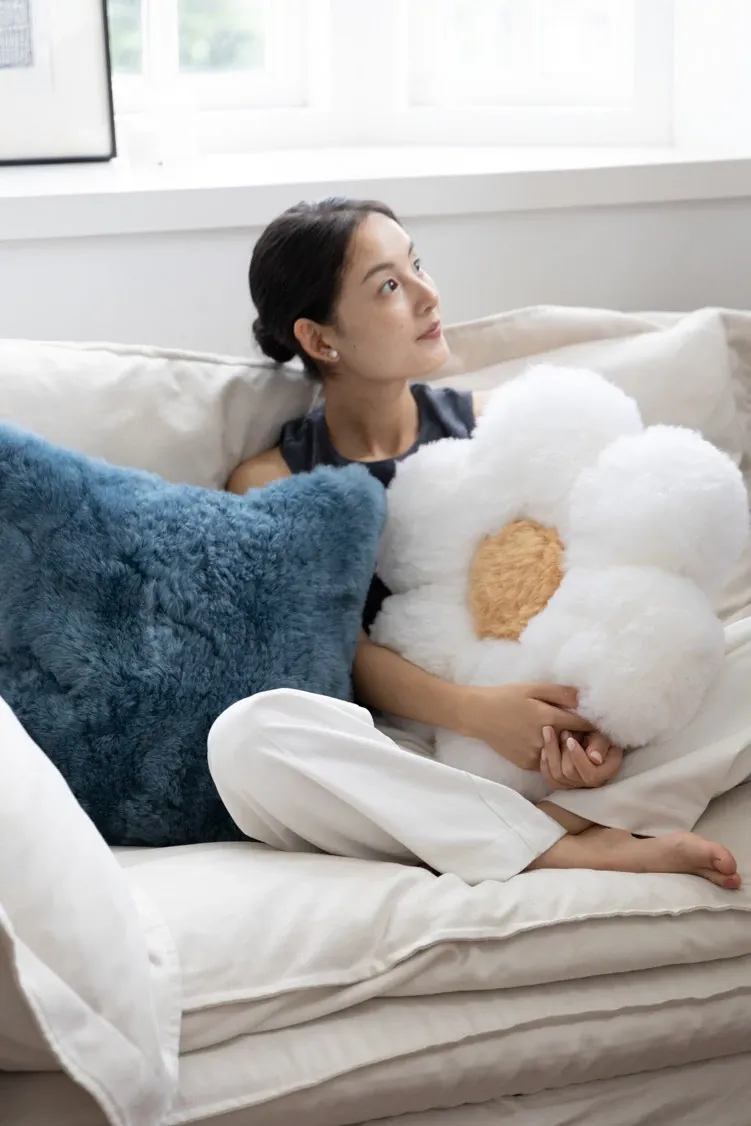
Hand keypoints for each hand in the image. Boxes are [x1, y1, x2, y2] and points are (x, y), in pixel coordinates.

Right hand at [460, 683, 594, 771]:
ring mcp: (535, 754)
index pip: (583, 725)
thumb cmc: (506, 697)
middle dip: (582, 738)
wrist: (478, 715)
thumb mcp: (533, 688)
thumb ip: (560, 693)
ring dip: (567, 749)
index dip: (593, 724)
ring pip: (561, 755)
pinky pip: (547, 762)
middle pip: (575, 743)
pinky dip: (550, 755)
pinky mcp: (526, 764)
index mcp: (548, 718)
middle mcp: (544, 740)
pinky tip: (547, 745)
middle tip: (584, 731)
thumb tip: (585, 698)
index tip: (599, 722)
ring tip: (567, 738)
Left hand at [540, 727, 622, 789]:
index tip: (570, 740)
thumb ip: (600, 745)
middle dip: (563, 751)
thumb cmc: (600, 734)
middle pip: (571, 773)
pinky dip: (545, 765)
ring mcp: (576, 784)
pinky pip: (550, 780)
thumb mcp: (604, 735)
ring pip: (558, 776)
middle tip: (562, 731)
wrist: (590, 735)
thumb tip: (594, 759)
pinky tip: (543, 749)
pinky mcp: (563, 783)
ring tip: (550, 733)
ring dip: (552, 753)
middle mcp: (591, 783)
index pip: (591, 774)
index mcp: (606, 772)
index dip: (578, 758)